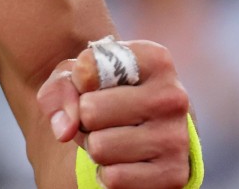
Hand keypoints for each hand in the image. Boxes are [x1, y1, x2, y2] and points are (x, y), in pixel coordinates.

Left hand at [35, 39, 191, 188]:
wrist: (137, 133)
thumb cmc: (102, 95)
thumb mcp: (74, 77)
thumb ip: (61, 88)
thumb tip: (66, 129)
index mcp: (155, 60)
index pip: (89, 67)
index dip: (79, 80)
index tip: (92, 82)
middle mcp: (173, 97)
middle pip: (90, 111)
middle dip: (84, 119)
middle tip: (102, 118)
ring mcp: (177, 138)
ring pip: (99, 147)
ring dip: (95, 147)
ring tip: (114, 138)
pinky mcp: (174, 175)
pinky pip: (113, 178)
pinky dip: (107, 174)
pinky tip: (124, 162)